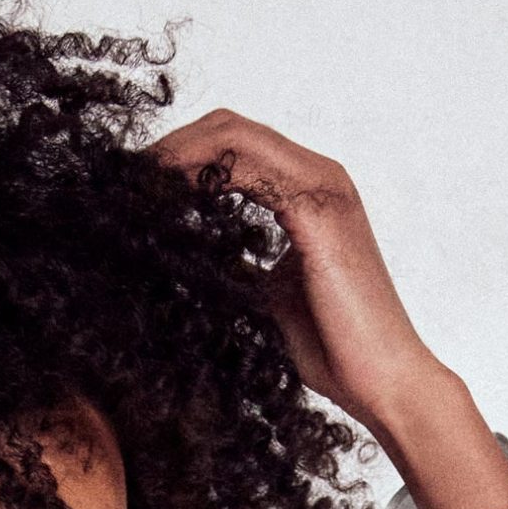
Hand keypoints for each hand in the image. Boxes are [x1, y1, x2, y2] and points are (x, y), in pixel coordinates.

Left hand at [147, 109, 507, 508]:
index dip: (184, 156)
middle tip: (125, 180)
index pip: (238, 147)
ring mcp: (324, 188)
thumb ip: (241, 266)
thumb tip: (194, 261)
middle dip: (173, 146)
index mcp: (312, 192)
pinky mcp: (318, 212)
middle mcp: (321, 177)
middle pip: (232, 128)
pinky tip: (168, 199)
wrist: (382, 380)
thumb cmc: (335, 349)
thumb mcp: (271, 297)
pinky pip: (248, 168)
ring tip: (136, 185)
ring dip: (178, 154)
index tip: (139, 185)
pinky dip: (201, 175)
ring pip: (236, 137)